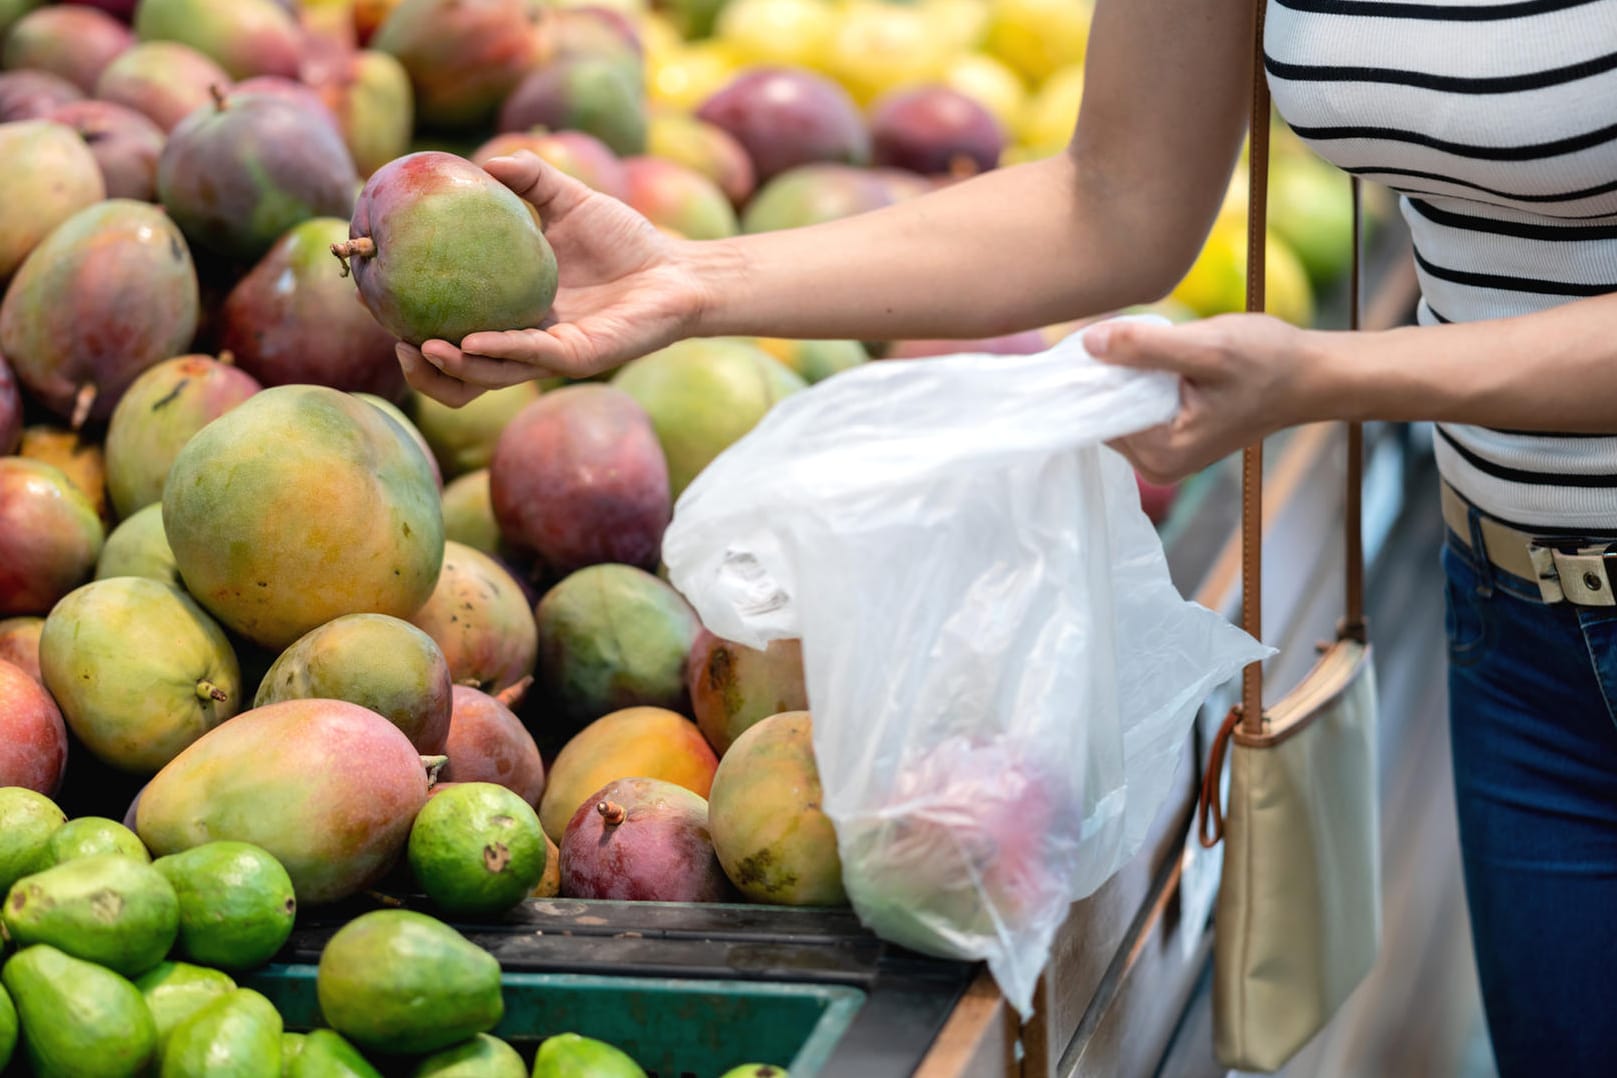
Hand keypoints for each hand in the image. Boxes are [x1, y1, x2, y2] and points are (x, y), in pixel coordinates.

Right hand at [398, 151, 708, 405]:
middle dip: (423, 366)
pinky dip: (498, 350)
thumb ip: (531, 179)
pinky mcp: (579, 358)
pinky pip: (530, 358)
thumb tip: (485, 160)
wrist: (679, 270)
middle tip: (395, 339)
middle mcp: (527, 340)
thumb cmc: (627, 241)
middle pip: (462, 370)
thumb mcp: (570, 201)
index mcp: (514, 309)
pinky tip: (469, 341)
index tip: (382, 300)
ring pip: (491, 374)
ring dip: (453, 366)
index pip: (454, 326)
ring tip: (420, 347)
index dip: (415, 322)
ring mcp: (551, 353)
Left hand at [1084, 314, 1325, 483]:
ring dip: (1125, 374)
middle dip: (1110, 373)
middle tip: (1133, 336)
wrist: (1310, 375)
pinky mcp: (1169, 441)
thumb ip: (1144, 347)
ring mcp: (1162, 458)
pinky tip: (1161, 359)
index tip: (1099, 337)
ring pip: (1116, 408)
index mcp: (1160, 455)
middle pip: (1103, 413)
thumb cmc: (1268, 362)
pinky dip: (1139, 381)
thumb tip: (1089, 342)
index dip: (1093, 373)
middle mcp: (1155, 467)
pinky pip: (1134, 408)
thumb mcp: (1206, 347)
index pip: (1096, 414)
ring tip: (1155, 347)